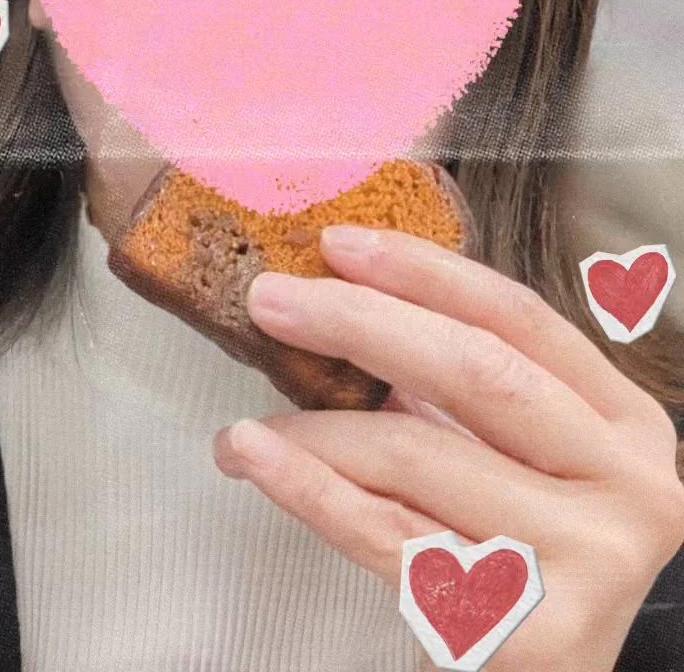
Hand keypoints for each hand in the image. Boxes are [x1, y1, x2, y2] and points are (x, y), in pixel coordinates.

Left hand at [212, 225, 683, 670]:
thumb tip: (342, 308)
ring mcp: (587, 559)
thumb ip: (464, 389)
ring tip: (246, 425)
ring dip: (311, 426)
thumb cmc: (526, 552)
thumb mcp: (523, 457)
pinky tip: (251, 454)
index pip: (517, 317)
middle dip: (358, 323)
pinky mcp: (524, 628)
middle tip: (271, 300)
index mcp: (622, 421)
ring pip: (414, 453)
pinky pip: (385, 534)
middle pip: (474, 370)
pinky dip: (305, 487)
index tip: (339, 245)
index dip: (424, 272)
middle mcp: (626, 483)